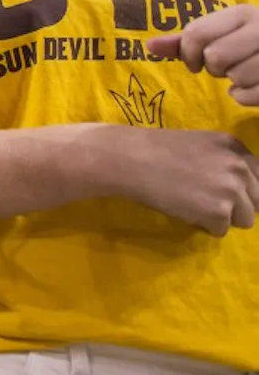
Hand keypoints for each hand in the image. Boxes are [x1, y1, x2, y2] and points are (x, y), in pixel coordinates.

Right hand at [113, 127, 258, 235]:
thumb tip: (240, 190)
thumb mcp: (202, 145)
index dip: (244, 189)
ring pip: (245, 219)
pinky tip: (184, 208)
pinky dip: (204, 225)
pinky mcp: (219, 211)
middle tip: (205, 198)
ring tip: (194, 204)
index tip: (223, 191)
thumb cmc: (156, 149)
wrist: (129, 158)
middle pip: (257, 201)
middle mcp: (240, 167)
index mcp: (236, 147)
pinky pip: (221, 230)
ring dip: (223, 217)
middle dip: (236, 205)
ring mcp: (232, 189)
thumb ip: (225, 162)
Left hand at [146, 5, 258, 104]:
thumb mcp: (219, 34)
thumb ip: (184, 40)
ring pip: (236, 77)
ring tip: (243, 72)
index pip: (196, 34)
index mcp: (242, 13)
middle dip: (213, 68)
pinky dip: (244, 97)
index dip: (188, 53)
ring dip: (233, 81)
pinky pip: (248, 95)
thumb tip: (148, 46)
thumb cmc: (247, 43)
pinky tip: (254, 85)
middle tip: (225, 66)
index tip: (195, 60)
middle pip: (215, 56)